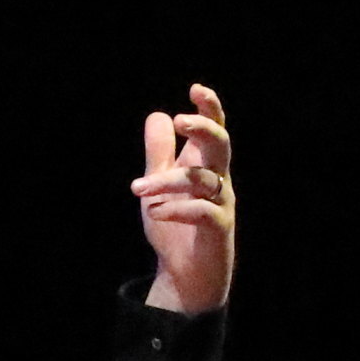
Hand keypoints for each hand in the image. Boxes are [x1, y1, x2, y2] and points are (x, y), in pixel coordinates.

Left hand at [135, 83, 234, 315]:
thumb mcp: (161, 184)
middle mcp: (219, 179)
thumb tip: (157, 115)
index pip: (214, 129)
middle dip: (203, 129)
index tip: (195, 89)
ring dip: (167, 181)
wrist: (186, 271)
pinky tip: (156, 212)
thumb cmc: (176, 223)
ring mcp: (222, 203)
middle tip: (178, 120)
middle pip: (221, 145)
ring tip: (137, 188)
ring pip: (203, 180)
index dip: (210, 108)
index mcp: (206, 165)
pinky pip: (203, 212)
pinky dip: (178, 209)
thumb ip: (159, 153)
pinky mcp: (218, 228)